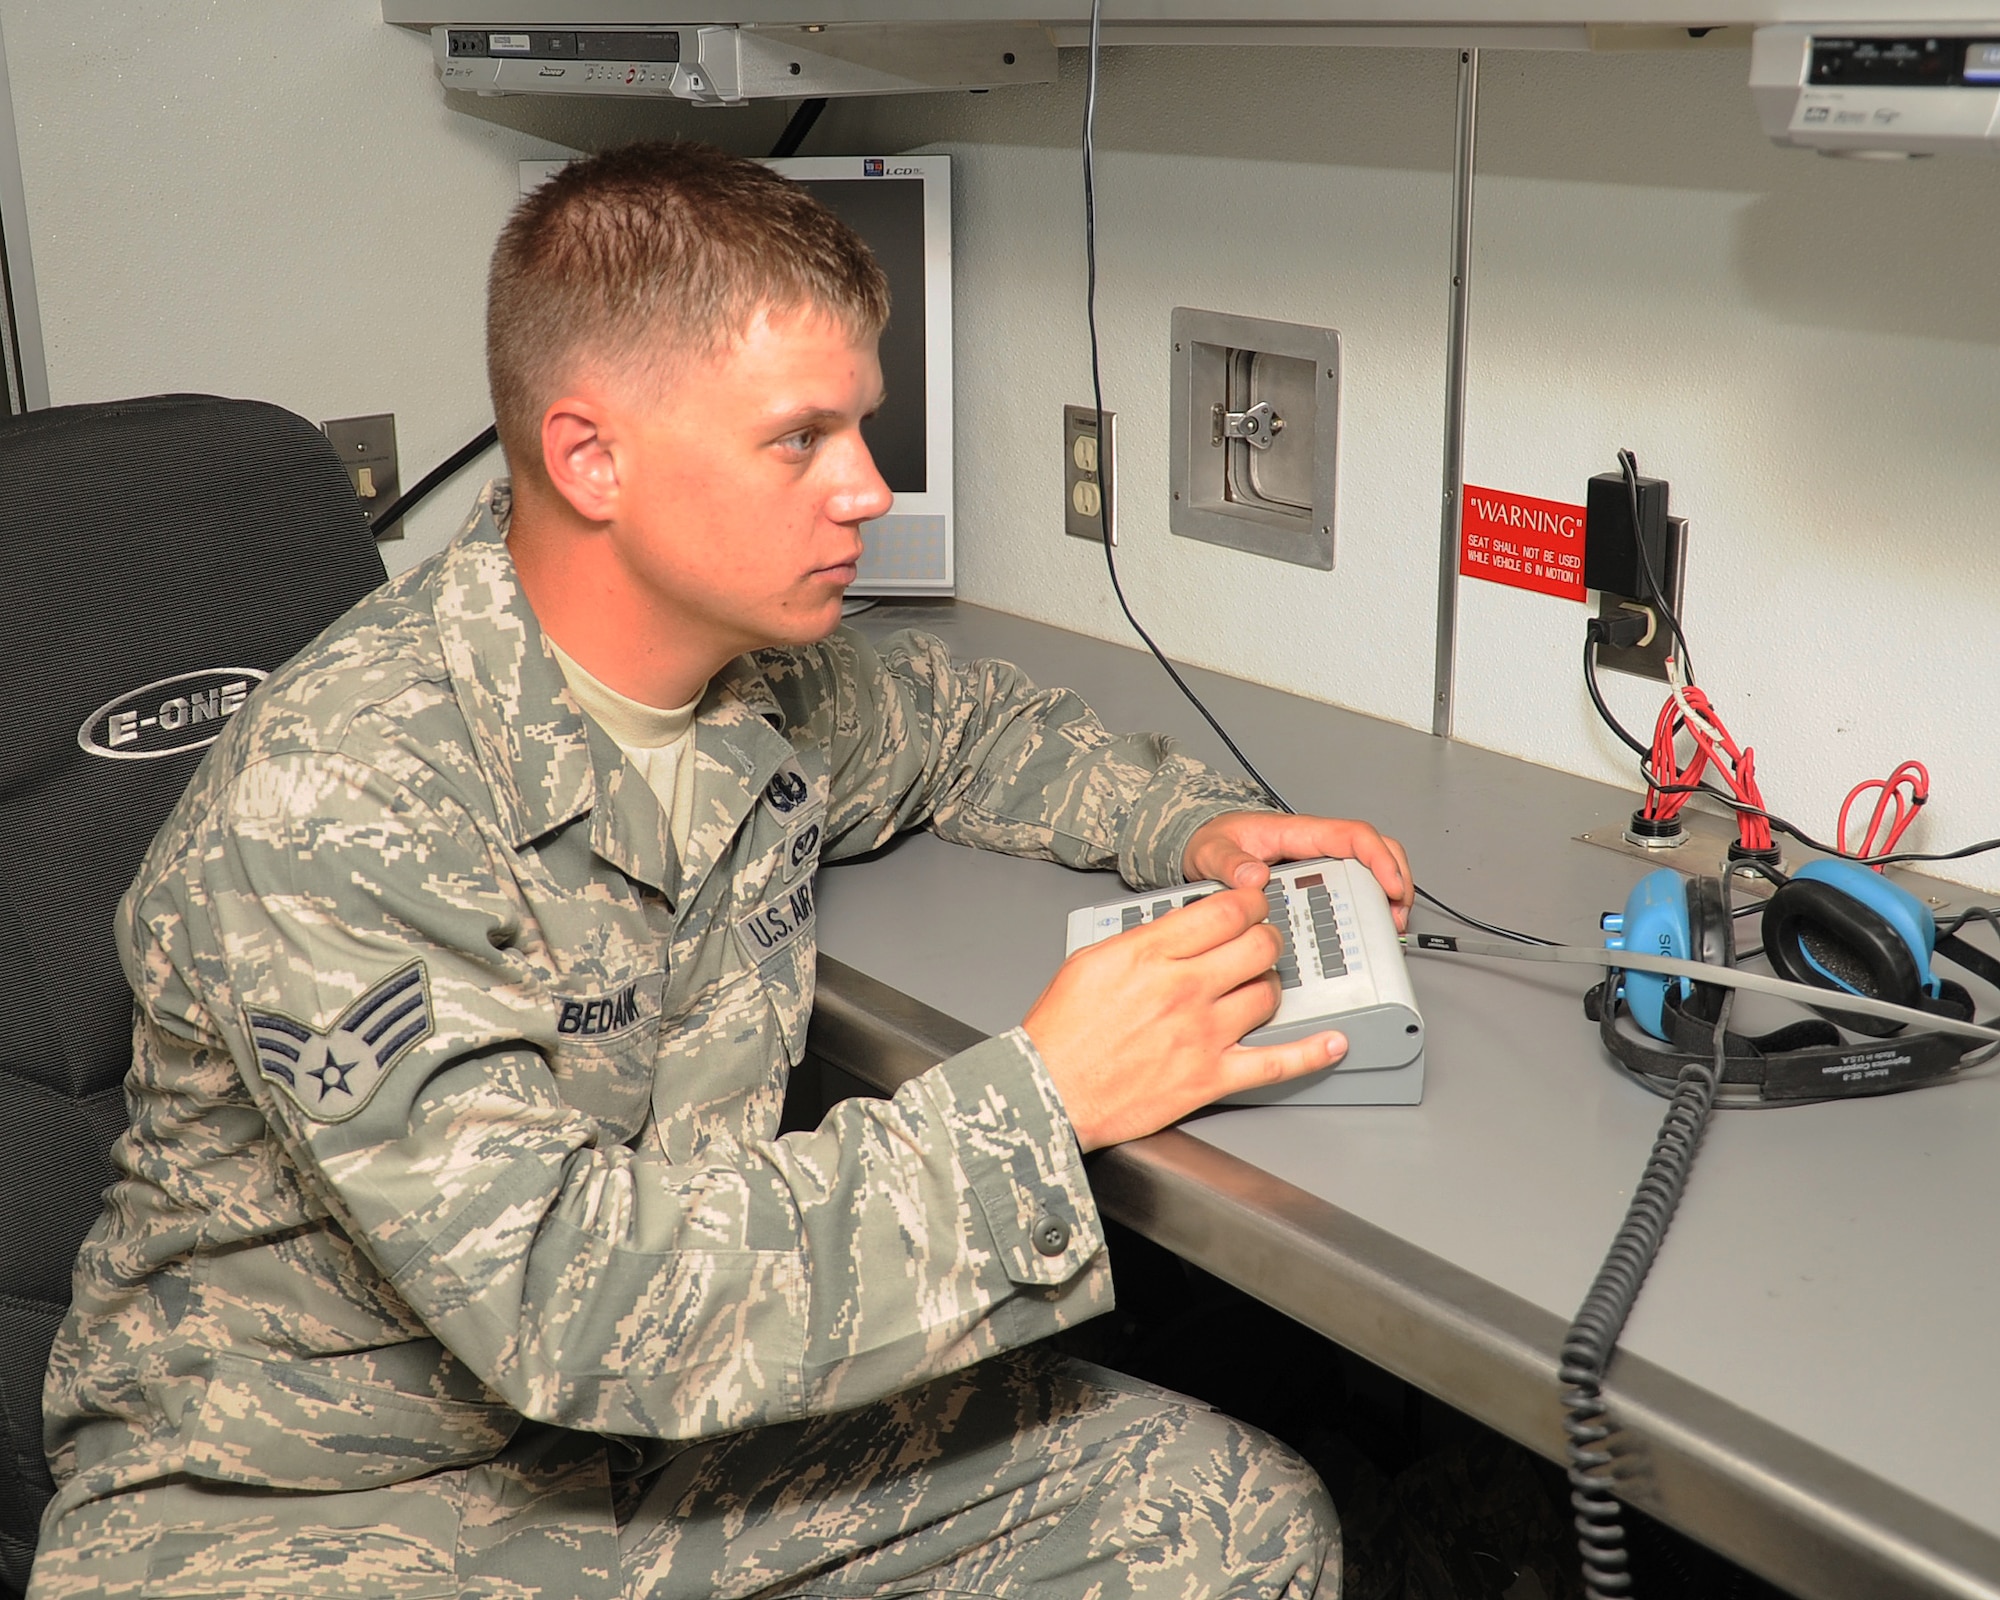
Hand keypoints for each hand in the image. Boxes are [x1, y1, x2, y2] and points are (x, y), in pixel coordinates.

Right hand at [1024, 886, 1347, 1150]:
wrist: (1048, 1092)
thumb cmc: (1061, 1032)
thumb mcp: (1092, 960)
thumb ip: (1144, 939)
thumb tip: (1181, 927)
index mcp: (1150, 954)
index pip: (1226, 911)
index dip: (1250, 901)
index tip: (1252, 903)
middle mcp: (1183, 989)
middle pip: (1258, 946)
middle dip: (1264, 937)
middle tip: (1258, 941)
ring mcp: (1202, 1034)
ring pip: (1268, 994)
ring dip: (1268, 986)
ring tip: (1256, 987)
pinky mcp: (1211, 1077)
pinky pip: (1278, 1062)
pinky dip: (1313, 1052)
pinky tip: (1333, 1041)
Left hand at [1183, 811, 1412, 930]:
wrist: (1202, 845)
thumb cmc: (1211, 841)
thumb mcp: (1211, 851)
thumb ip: (1229, 863)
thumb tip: (1255, 877)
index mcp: (1299, 832)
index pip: (1354, 836)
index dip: (1380, 859)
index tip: (1392, 887)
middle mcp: (1315, 845)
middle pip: (1374, 851)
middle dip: (1395, 881)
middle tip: (1397, 917)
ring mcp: (1318, 862)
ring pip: (1368, 870)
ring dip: (1385, 895)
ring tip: (1388, 926)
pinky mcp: (1314, 880)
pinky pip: (1350, 886)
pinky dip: (1366, 905)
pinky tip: (1366, 927)